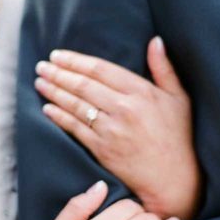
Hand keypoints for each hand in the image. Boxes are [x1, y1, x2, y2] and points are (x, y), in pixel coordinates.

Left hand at [34, 37, 200, 219]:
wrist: (175, 179)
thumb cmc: (179, 137)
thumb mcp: (179, 98)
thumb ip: (164, 68)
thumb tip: (155, 40)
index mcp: (141, 91)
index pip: (100, 69)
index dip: (75, 61)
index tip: (58, 55)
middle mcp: (124, 108)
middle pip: (83, 85)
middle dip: (58, 73)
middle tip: (41, 66)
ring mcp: (112, 130)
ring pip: (76, 105)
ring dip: (54, 92)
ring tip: (40, 82)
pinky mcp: (103, 150)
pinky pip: (76, 129)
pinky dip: (59, 117)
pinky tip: (47, 109)